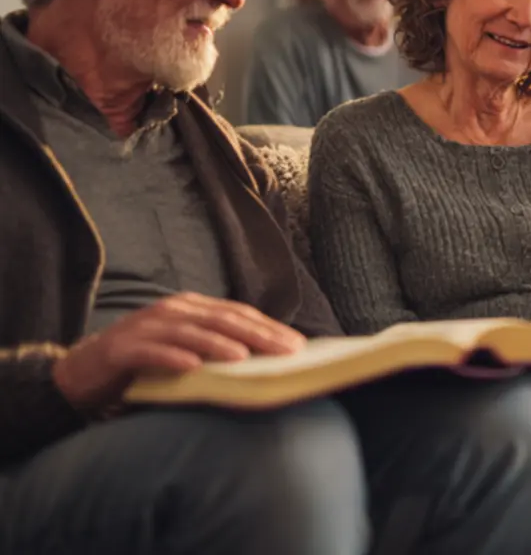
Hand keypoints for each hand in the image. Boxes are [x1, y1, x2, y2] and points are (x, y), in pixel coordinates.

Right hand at [52, 293, 305, 412]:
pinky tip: (191, 368)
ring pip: (189, 332)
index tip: (298, 345)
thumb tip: (264, 365)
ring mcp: (145, 327)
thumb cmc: (144, 364)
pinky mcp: (120, 348)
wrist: (82, 372)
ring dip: (217, 345)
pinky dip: (172, 358)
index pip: (238, 315)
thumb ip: (217, 352)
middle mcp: (172, 311)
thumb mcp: (186, 352)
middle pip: (221, 320)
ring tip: (243, 357)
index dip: (269, 327)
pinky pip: (150, 352)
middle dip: (257, 335)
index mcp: (192, 308)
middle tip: (285, 351)